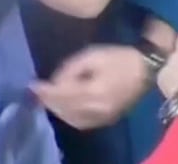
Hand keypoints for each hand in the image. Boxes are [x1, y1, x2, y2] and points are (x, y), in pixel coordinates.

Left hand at [32, 44, 149, 129]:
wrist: (145, 69)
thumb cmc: (119, 57)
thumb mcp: (93, 54)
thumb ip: (71, 68)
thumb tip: (55, 81)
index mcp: (94, 91)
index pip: (62, 94)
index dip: (45, 91)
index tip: (32, 84)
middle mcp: (96, 108)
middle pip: (64, 109)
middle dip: (48, 100)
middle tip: (36, 91)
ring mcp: (102, 117)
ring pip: (71, 118)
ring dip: (56, 109)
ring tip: (47, 99)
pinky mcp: (106, 119)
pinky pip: (81, 123)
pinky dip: (68, 116)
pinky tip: (63, 108)